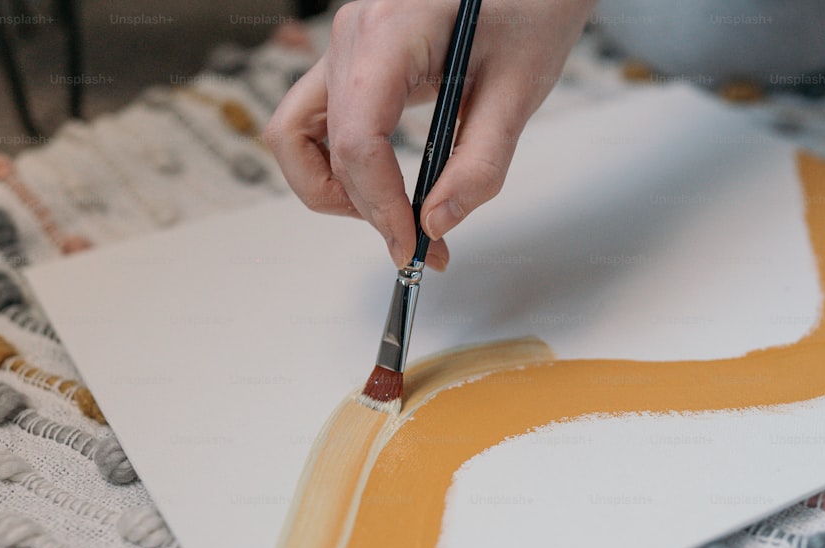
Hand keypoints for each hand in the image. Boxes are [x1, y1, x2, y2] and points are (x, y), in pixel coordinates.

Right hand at [265, 0, 594, 269]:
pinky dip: (338, 166)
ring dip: (333, 189)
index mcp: (390, 32)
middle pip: (317, 146)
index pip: (358, 141)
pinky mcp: (350, 61)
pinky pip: (314, 124)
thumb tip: (437, 224)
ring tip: (391, 215)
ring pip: (294, 136)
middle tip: (414, 241)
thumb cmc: (530, 9)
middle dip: (362, 208)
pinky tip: (384, 187)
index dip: (380, 207)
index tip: (412, 247)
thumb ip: (479, 166)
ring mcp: (344, 47)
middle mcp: (352, 36)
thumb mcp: (518, 91)